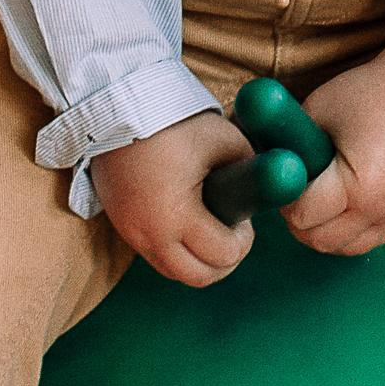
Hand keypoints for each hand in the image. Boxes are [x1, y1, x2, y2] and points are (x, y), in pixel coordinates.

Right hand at [92, 108, 254, 286]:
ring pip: (174, 272)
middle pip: (198, 277)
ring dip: (198, 262)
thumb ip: (248, 164)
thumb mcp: (223, 139)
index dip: (243, 241)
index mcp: (177, 214)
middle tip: (233, 234)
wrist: (114, 108)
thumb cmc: (171, 122)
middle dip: (223, 262)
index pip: (223, 255)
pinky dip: (176, 252)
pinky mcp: (122, 225)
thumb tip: (270, 182)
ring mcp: (132, 233)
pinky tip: (187, 225)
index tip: (246, 220)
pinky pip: (155, 257)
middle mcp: (150, 233)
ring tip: (211, 232)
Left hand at [281, 45, 384, 256]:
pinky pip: (367, 241)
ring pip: (343, 248)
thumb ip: (293, 144)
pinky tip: (339, 206)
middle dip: (298, 219)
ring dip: (321, 230)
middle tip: (295, 188)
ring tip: (316, 197)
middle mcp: (379, 207)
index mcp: (358, 184)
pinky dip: (347, 233)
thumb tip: (267, 162)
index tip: (285, 176)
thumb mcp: (320, 108)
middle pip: (320, 240)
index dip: (286, 198)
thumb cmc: (374, 90)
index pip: (303, 216)